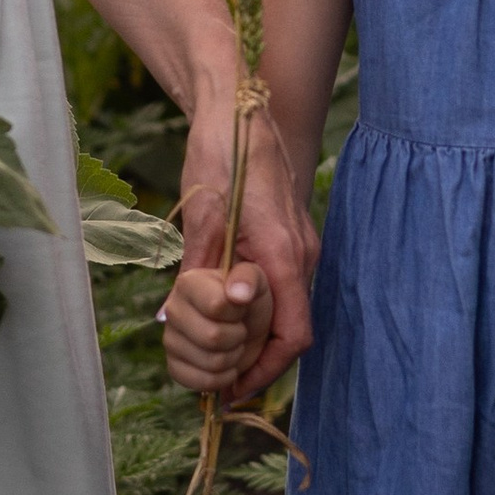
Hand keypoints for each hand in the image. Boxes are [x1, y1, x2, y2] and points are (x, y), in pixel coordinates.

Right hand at [162, 259, 271, 395]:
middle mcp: (172, 310)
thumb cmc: (249, 301)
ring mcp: (169, 339)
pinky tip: (226, 366)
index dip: (236, 313)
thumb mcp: (255, 282)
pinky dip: (221, 379)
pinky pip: (198, 382)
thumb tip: (238, 294)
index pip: (216, 306)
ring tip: (233, 344)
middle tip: (239, 329)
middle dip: (237, 338)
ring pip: (210, 363)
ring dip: (233, 358)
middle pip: (213, 337)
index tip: (240, 308)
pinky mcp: (174, 365)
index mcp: (188, 283)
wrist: (243, 325)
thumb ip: (249, 280)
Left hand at [178, 93, 313, 403]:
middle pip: (289, 331)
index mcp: (284, 252)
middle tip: (213, 378)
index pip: (293, 335)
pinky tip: (220, 313)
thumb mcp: (201, 212)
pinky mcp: (286, 237)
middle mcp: (300, 254)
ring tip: (211, 351)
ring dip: (251, 337)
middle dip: (253, 360)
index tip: (232, 389)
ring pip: (283, 311)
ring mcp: (297, 245)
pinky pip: (278, 288)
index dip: (264, 370)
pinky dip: (253, 312)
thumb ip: (204, 268)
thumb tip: (194, 317)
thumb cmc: (221, 151)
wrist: (237, 106)